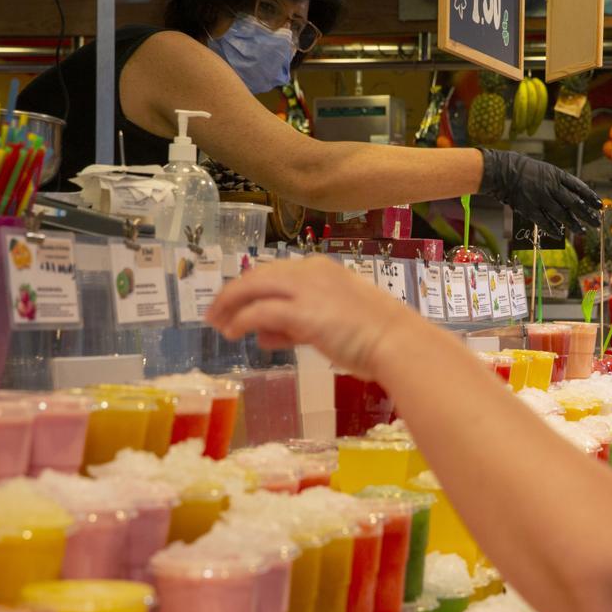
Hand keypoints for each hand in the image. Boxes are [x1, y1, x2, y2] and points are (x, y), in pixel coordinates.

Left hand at [206, 256, 416, 379]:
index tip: (238, 307)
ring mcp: (306, 289)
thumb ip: (296, 326)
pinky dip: (241, 321)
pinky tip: (232, 332)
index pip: (276, 274)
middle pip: (258, 276)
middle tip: (215, 313)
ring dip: (230, 305)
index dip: (252, 290)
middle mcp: (311, 272)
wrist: (397, 342)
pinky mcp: (301, 312)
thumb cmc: (375, 337)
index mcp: (322, 269)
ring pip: (253, 288)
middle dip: (233, 294)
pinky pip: (260, 312)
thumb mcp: (332, 325)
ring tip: (217, 323)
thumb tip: (263, 333)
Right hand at [478, 148, 601, 236]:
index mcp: (557, 175)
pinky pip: (544, 221)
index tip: (599, 205)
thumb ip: (558, 182)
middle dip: (587, 214)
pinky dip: (553, 229)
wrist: (503, 170)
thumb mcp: (545, 170)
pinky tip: (560, 234)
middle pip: (575, 203)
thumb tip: (572, 196)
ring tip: (582, 231)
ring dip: (574, 224)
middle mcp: (552, 187)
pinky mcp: (530, 208)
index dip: (590, 197)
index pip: (579, 187)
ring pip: (562, 215)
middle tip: (597, 223)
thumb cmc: (523, 169)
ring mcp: (541, 199)